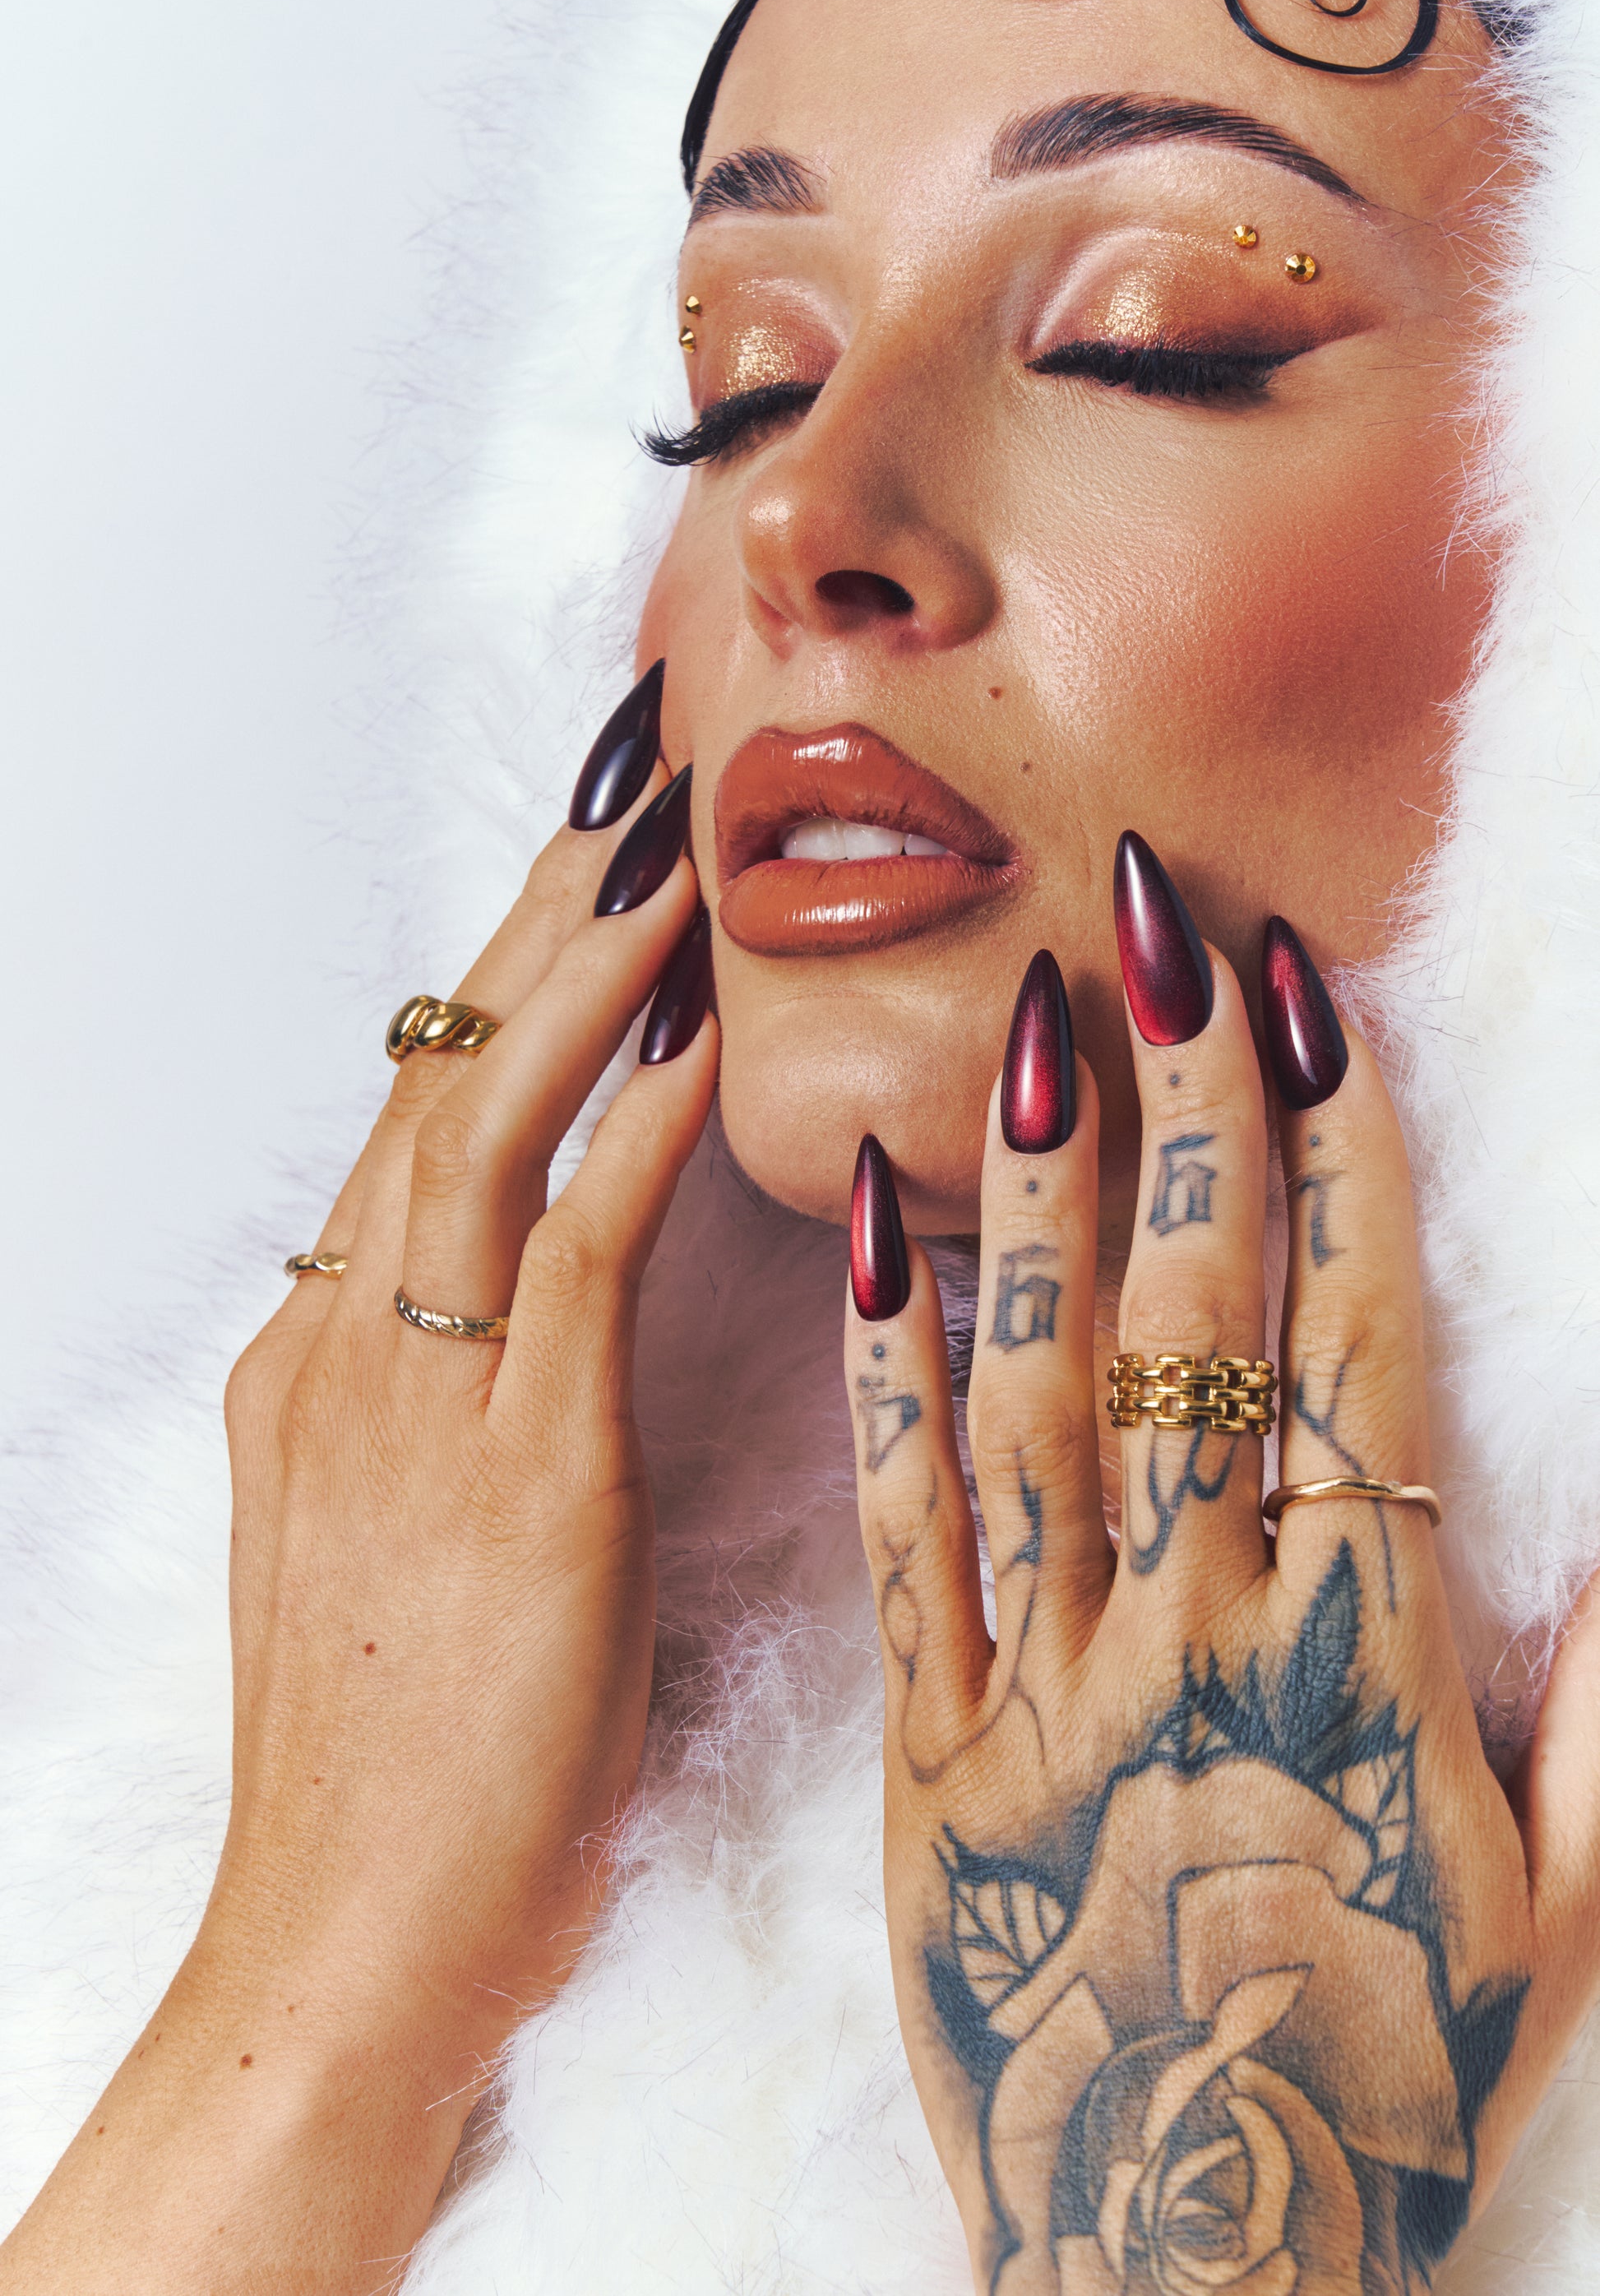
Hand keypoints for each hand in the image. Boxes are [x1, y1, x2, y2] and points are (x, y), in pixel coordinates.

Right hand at [2, 762, 715, 2292]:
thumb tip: (513, 1311)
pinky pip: (578, 1249)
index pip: (412, 1116)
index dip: (500, 975)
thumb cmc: (402, 1770)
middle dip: (539, 912)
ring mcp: (414, 1397)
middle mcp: (348, 1347)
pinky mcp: (513, 1470)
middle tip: (630, 771)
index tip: (581, 861)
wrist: (347, 1949)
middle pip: (435, 1075)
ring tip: (675, 839)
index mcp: (323, 1361)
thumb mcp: (395, 1549)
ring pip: (490, 1122)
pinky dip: (647, 1122)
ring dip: (590, 967)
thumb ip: (439, 1406)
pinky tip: (715, 1028)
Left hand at [848, 934, 1599, 2295]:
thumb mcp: (1565, 1915)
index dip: (1344, 1157)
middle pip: (1195, 1320)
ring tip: (1032, 1014)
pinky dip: (876, 1364)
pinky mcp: (921, 1748)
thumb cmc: (1393, 2091)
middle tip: (1166, 926)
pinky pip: (895, 1526)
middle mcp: (1198, 1633)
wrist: (1182, 2274)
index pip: (1356, 1342)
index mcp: (1365, 1656)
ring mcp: (1042, 1681)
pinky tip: (861, 1221)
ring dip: (1036, 1185)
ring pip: (1037, 1387)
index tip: (1319, 1005)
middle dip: (1189, 1105)